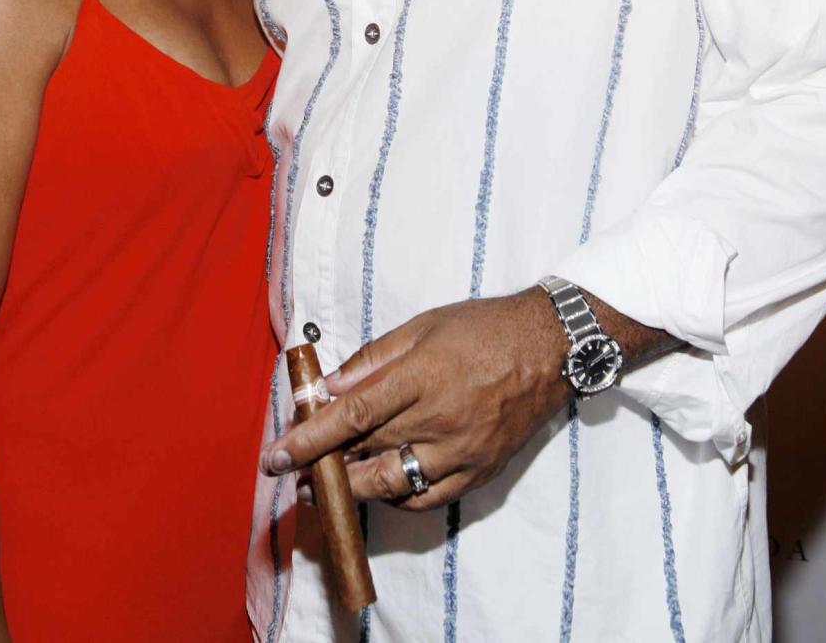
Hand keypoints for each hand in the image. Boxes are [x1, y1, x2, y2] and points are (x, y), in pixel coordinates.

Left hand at [262, 289, 570, 511]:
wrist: (549, 348)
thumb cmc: (483, 328)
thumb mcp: (423, 326)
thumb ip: (374, 358)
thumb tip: (331, 385)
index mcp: (421, 376)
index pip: (351, 416)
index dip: (308, 440)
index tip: (275, 458)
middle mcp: (439, 419)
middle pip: (366, 456)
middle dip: (323, 469)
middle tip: (295, 473)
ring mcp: (462, 451)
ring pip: (392, 485)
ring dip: (353, 489)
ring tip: (328, 485)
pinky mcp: (480, 471)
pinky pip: (428, 499)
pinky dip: (397, 498)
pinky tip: (380, 488)